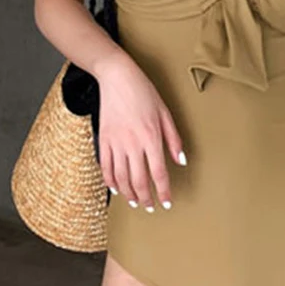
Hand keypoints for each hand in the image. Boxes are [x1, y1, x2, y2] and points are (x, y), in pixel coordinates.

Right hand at [95, 51, 185, 211]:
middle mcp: (133, 143)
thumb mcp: (165, 113)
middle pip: (139, 180)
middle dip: (146, 198)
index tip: (167, 203)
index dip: (163, 191)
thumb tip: (180, 161)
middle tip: (150, 207)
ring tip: (136, 201)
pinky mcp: (104, 140)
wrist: (117, 78)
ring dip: (129, 194)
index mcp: (151, 137)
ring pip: (121, 177)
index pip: (159, 173)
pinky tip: (117, 188)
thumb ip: (174, 140)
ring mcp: (116, 143)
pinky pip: (106, 167)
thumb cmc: (144, 92)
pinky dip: (111, 181)